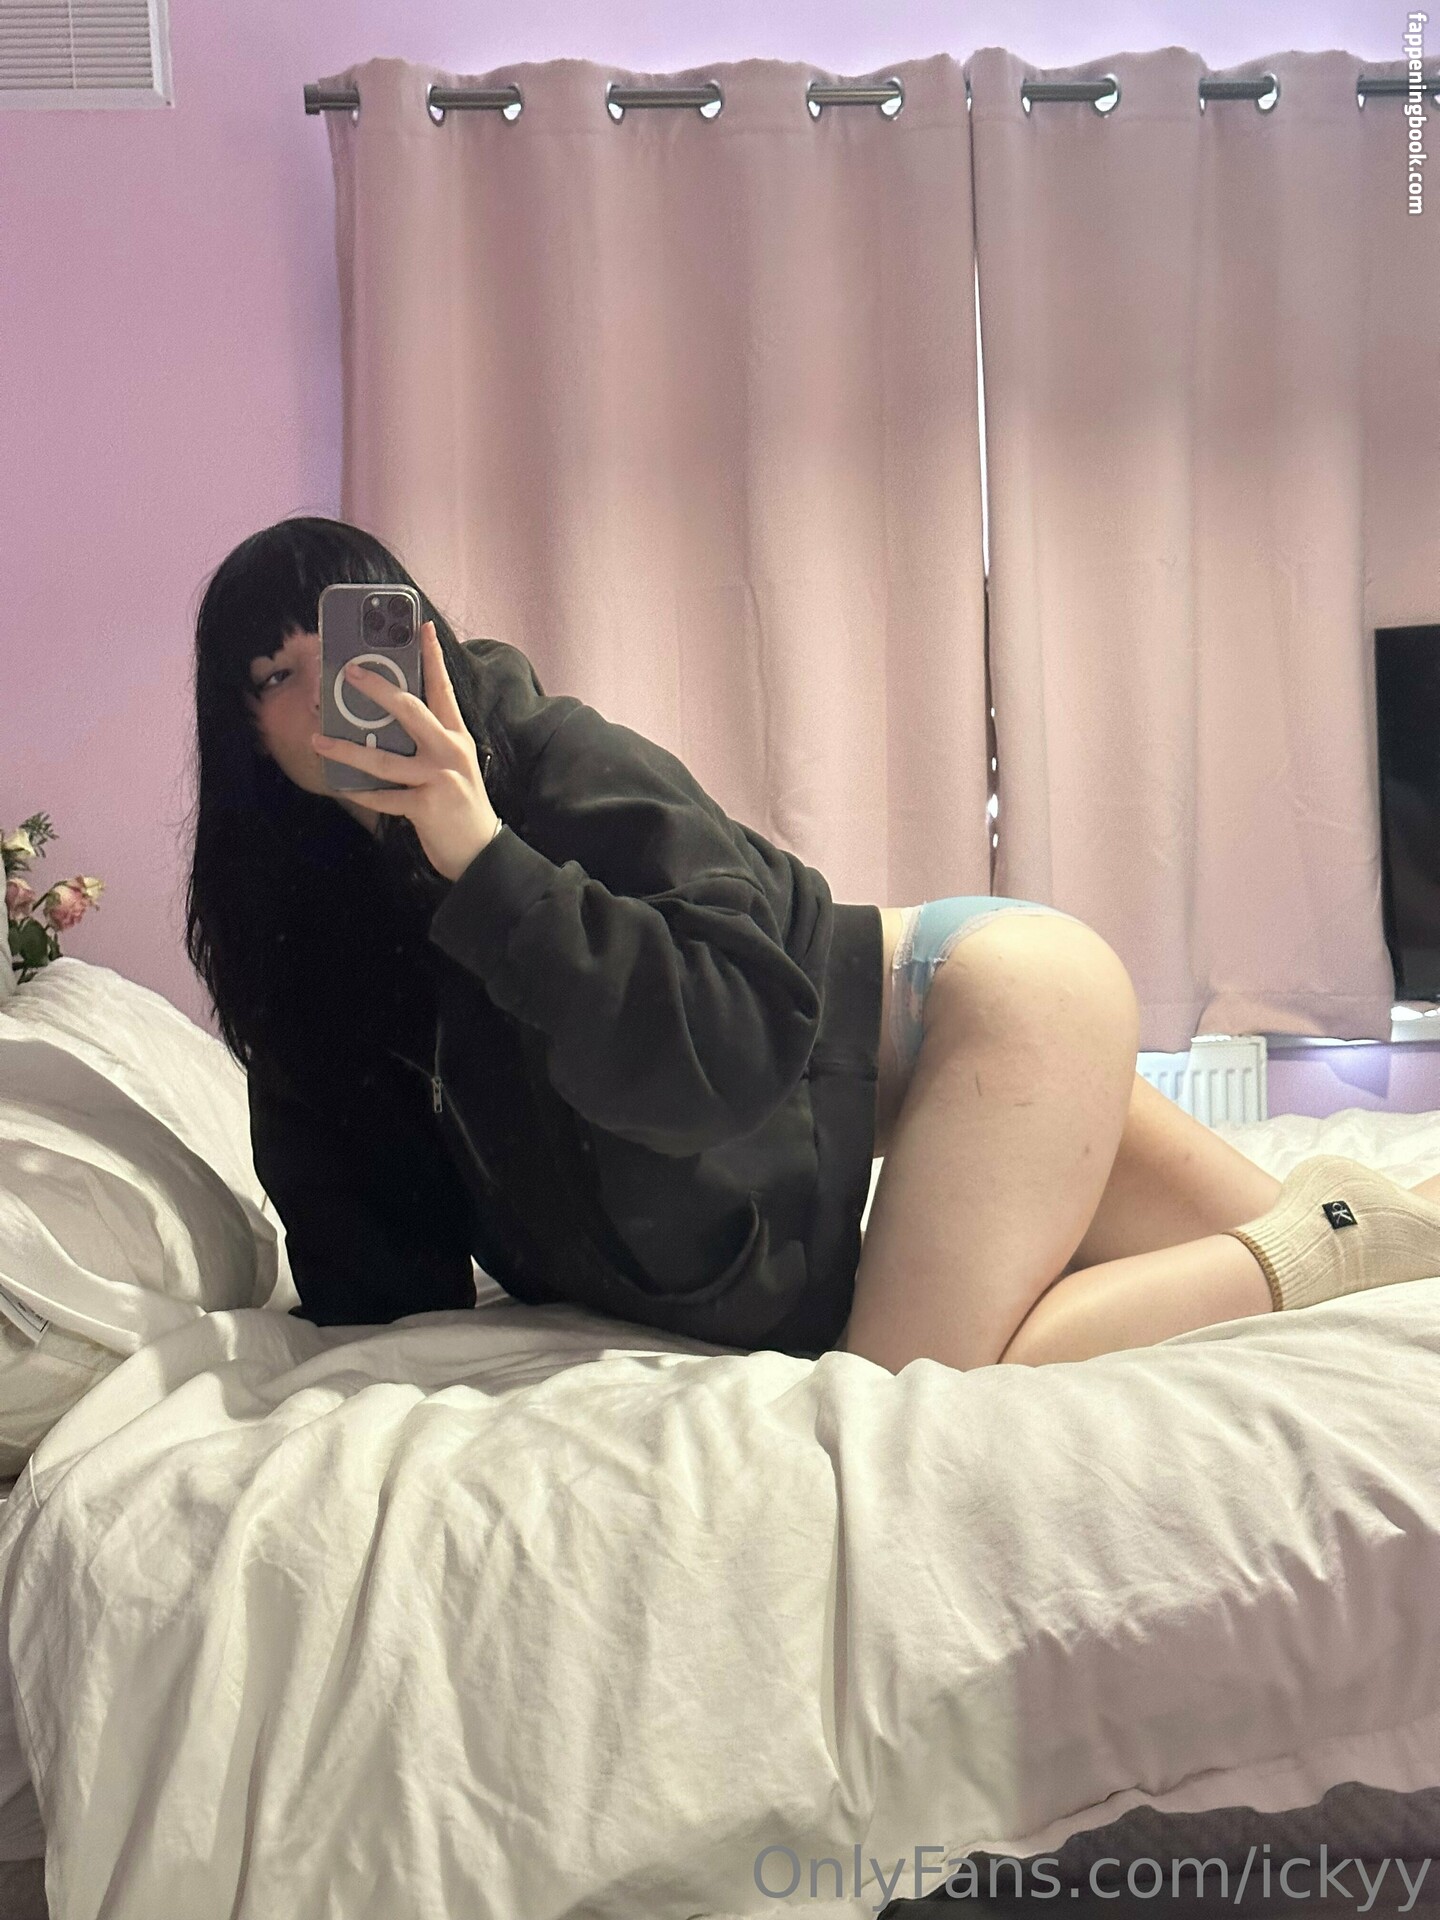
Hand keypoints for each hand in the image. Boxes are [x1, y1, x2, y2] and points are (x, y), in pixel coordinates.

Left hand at [311, 621, 500, 882]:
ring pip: (384, 759)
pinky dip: (362, 794)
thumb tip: (382, 728)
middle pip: (410, 710)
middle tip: (349, 672)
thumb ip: (427, 744)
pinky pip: (384, 797)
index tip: (422, 627)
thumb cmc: (460, 806)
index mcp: (457, 737)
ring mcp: (439, 778)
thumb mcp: (453, 767)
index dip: (432, 657)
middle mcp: (450, 751)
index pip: (443, 689)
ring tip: (318, 740)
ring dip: (347, 750)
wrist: (481, 852)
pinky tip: (344, 787)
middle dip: (377, 688)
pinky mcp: (427, 806)